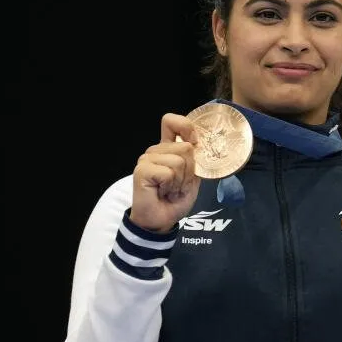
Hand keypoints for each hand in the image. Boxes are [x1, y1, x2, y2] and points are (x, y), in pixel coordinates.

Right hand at [130, 113, 201, 233]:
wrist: (162, 219)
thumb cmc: (176, 198)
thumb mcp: (193, 175)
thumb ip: (195, 158)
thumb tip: (199, 144)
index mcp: (168, 147)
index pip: (172, 122)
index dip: (186, 127)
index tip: (195, 142)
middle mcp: (156, 150)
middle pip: (185, 147)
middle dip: (190, 170)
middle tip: (179, 184)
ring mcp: (147, 159)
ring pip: (179, 161)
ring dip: (181, 180)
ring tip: (171, 189)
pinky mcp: (142, 170)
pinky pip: (168, 172)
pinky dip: (172, 186)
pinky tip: (163, 192)